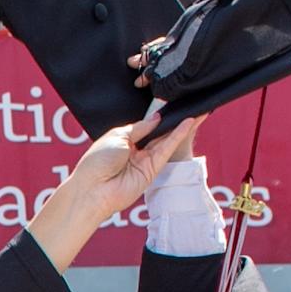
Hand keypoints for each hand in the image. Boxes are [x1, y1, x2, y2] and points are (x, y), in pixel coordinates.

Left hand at [27, 116, 203, 270]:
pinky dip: (178, 135)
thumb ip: (138, 127)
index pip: (144, 126)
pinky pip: (167, 149)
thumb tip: (156, 118)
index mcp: (122, 142)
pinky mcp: (152, 170)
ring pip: (166, 140)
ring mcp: (144, 161)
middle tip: (189, 104)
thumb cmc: (97, 163)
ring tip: (197, 110)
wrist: (92, 190)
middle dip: (173, 120)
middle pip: (158, 133)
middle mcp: (134, 151)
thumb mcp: (117, 136)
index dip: (157, 116)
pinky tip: (189, 122)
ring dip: (181, 126)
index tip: (171, 101)